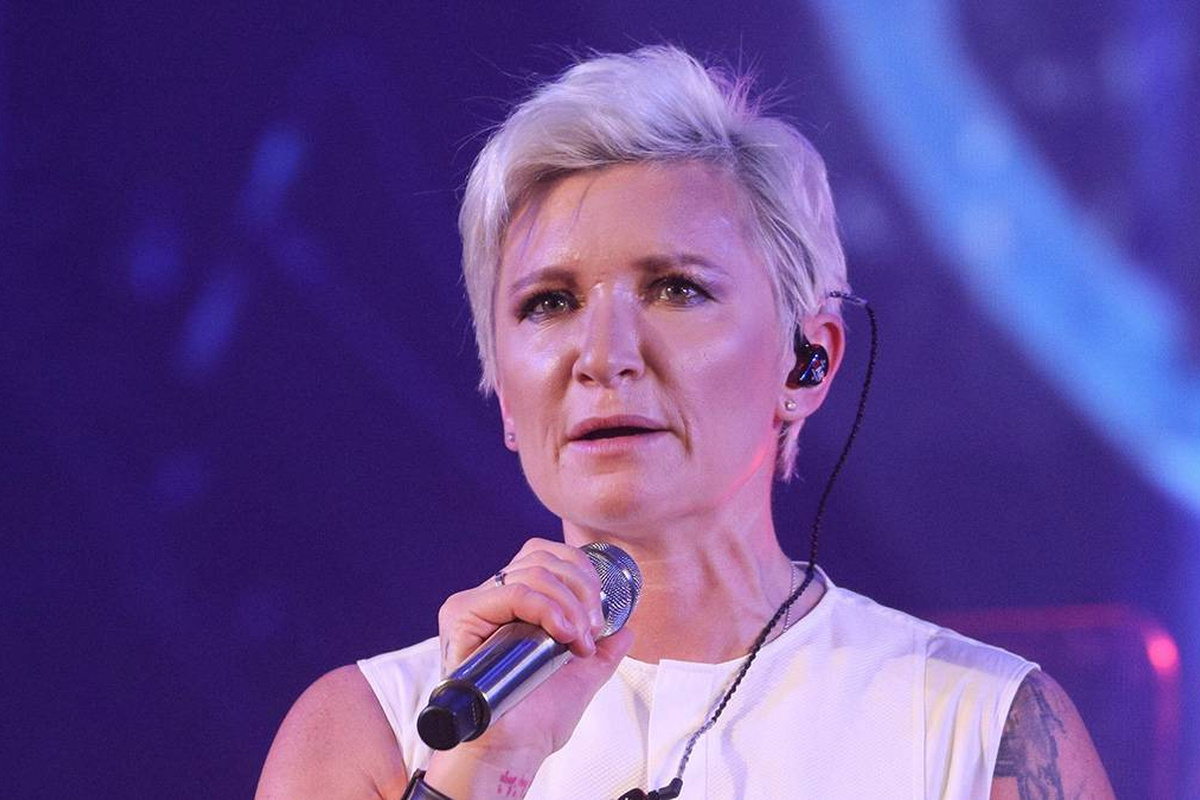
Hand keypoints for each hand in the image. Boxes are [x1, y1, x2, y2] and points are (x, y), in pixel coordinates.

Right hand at [424, 538, 633, 796]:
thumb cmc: (537, 720)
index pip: (546, 556)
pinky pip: (515, 592)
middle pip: (543, 557)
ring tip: (579, 640)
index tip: (599, 616)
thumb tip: (627, 627)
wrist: (514, 751)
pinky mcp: (464, 615)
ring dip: (571, 603)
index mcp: (515, 605)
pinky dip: (549, 608)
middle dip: (582, 587)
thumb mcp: (582, 675)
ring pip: (534, 572)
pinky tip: (563, 635)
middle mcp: (492, 598)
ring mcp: (477, 604)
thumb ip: (604, 648)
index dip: (581, 571)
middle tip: (593, 629)